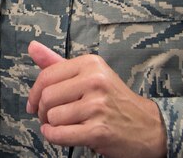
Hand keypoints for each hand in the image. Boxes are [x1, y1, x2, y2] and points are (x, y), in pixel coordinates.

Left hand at [26, 41, 166, 157]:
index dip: (34, 93)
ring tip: (63, 125)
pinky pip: (60, 134)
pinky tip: (58, 134)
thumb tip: (33, 46)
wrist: (149, 127)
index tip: (33, 103)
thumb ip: (58, 62)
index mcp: (91, 64)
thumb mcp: (89, 75)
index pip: (47, 76)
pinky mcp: (99, 130)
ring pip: (53, 117)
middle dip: (42, 111)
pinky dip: (53, 137)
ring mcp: (97, 106)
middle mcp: (95, 81)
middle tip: (49, 117)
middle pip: (47, 97)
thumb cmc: (114, 100)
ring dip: (52, 126)